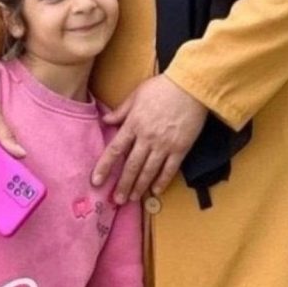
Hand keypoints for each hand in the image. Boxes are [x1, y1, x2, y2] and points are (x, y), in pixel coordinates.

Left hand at [91, 75, 207, 203]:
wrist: (191, 86)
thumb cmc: (162, 87)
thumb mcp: (136, 94)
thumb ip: (121, 111)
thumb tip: (105, 120)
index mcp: (133, 124)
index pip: (115, 150)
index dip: (104, 167)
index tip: (96, 181)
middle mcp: (146, 138)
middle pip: (131, 166)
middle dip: (122, 184)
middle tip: (116, 200)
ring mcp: (164, 144)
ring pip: (149, 171)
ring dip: (139, 187)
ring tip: (132, 198)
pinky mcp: (181, 148)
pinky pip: (170, 169)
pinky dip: (162, 181)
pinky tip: (155, 191)